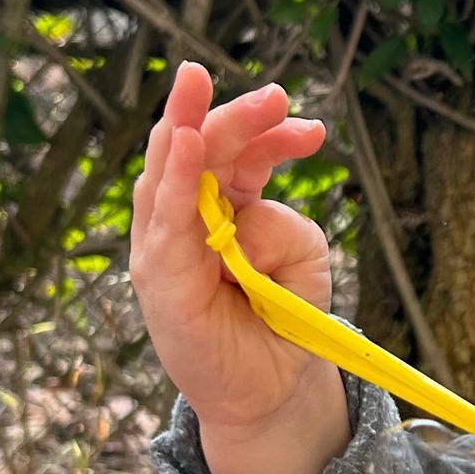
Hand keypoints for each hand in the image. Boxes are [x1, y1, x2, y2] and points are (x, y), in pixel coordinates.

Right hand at [129, 60, 334, 437]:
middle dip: (231, 114)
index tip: (315, 131)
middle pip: (200, 148)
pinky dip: (175, 181)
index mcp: (224, 207)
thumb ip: (283, 226)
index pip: (239, 154)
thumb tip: (248, 217)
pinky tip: (185, 145)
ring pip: (169, 171)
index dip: (270, 133)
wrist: (271, 391)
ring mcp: (166, 246)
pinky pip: (164, 222)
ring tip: (197, 83)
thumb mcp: (301, 259)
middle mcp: (188, 219)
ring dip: (187, 124)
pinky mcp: (158, 278)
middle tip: (274, 95)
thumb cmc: (283, 321)